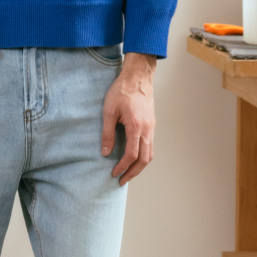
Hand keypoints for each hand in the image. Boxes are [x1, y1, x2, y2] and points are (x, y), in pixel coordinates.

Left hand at [101, 53, 155, 184]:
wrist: (138, 76)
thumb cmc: (122, 90)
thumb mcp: (109, 111)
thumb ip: (107, 133)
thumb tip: (105, 152)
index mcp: (136, 126)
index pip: (132, 154)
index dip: (123, 166)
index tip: (114, 172)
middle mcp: (147, 129)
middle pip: (144, 159)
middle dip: (133, 172)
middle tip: (122, 180)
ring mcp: (151, 127)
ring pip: (150, 154)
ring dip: (140, 166)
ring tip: (128, 173)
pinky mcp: (151, 124)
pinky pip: (150, 146)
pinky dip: (143, 156)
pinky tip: (134, 158)